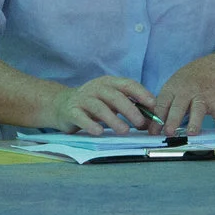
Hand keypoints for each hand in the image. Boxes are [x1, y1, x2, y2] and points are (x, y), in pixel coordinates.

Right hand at [42, 75, 158, 133]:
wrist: (61, 104)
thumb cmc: (93, 104)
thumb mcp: (111, 102)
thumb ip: (129, 107)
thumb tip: (150, 121)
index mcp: (109, 83)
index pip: (127, 84)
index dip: (141, 93)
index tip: (152, 105)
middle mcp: (96, 88)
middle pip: (115, 96)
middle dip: (129, 109)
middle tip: (140, 122)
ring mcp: (82, 99)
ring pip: (99, 107)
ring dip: (113, 119)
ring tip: (124, 130)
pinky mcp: (71, 111)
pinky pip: (81, 117)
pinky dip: (91, 124)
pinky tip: (99, 132)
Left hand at [155, 52, 214, 135]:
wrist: (212, 67)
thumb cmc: (188, 81)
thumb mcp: (172, 87)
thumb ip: (163, 105)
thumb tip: (150, 126)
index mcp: (172, 89)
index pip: (162, 104)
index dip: (156, 119)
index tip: (152, 132)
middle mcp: (186, 92)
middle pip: (178, 107)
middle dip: (173, 120)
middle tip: (169, 132)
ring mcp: (202, 96)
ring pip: (198, 109)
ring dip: (194, 121)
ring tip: (191, 133)